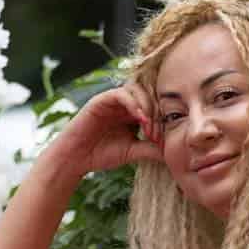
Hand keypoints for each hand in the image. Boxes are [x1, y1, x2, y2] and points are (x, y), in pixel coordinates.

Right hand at [46, 83, 163, 179]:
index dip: (162, 120)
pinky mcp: (102, 99)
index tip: (162, 140)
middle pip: (149, 95)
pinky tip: (140, 119)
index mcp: (132, 113)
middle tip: (156, 134)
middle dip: (157, 114)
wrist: (75, 158)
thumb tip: (172, 150)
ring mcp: (112, 99)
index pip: (155, 106)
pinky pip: (122, 94)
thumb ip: (151, 148)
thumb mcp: (132, 151)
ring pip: (138, 90)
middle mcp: (124, 103)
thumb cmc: (102, 155)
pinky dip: (134, 104)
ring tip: (148, 128)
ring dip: (147, 107)